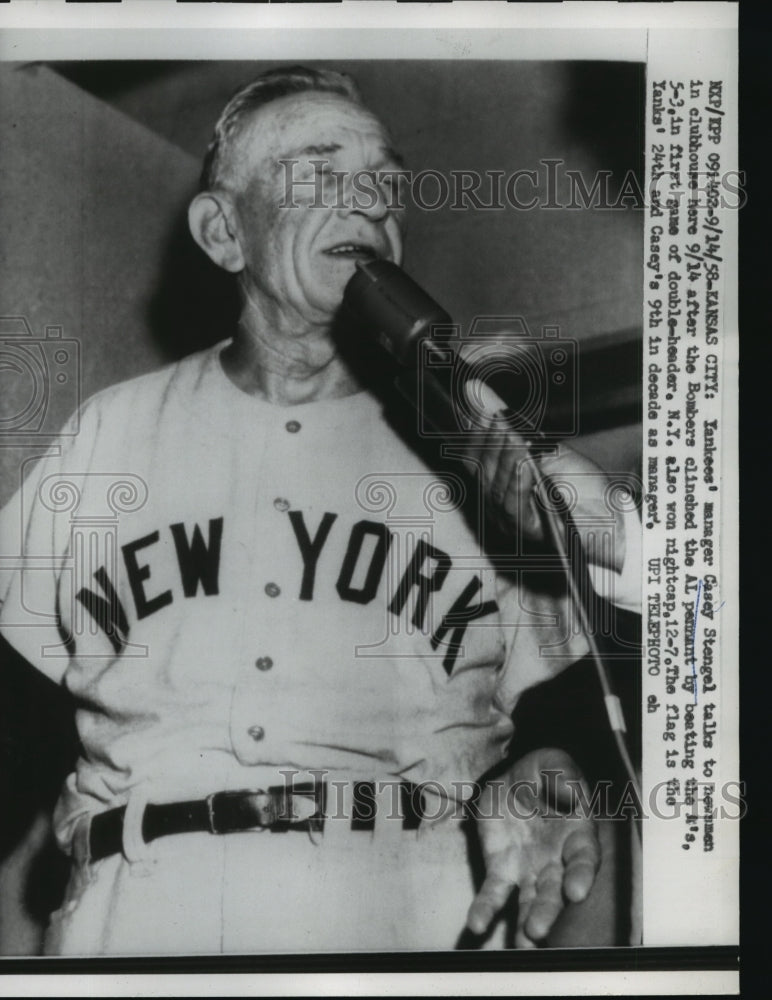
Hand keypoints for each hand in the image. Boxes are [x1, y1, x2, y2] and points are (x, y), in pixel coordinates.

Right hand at [458, 380, 624, 570]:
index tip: (484, 413)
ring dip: (506, 457)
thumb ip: (510, 421)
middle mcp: (497, 503)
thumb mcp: (543, 444)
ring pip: (495, 485)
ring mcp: (508, 518)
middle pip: (482, 471)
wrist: (608, 511)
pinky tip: (527, 462)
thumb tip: (478, 389)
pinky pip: (512, 501)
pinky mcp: (524, 529)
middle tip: (500, 420)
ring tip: (515, 436)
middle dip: (491, 442)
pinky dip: (518, 478)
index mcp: (499, 482)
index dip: (476, 435)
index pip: (473, 459)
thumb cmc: (579, 483)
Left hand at [466, 747, 600, 946]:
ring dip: (525, 922)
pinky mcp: (501, 870)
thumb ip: (563, 775)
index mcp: (577, 835)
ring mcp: (529, 870)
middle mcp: (557, 861)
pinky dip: (486, 910)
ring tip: (521, 943)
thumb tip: (570, 795)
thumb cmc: (543, 772)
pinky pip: (494, 893)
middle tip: (537, 931)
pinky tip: (476, 925)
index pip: (584, 859)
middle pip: (556, 891)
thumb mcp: (554, 763)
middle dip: (548, 911)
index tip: (576, 891)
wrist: (511, 777)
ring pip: (529, 901)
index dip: (582, 875)